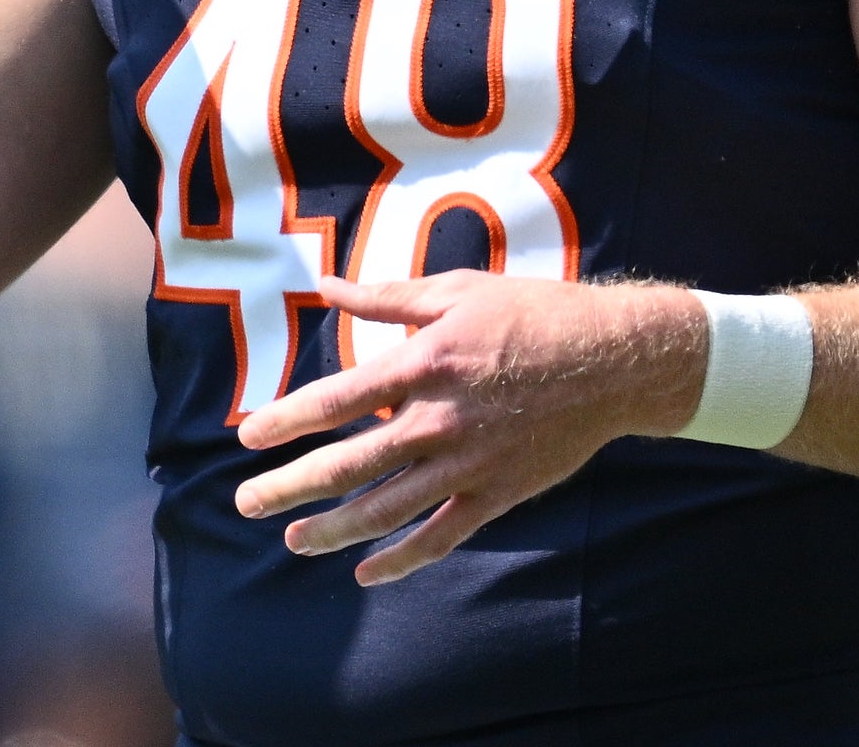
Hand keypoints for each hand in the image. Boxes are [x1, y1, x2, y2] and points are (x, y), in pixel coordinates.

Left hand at [233, 273, 703, 586]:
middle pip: (349, 464)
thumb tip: (328, 286)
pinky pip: (442, 536)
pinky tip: (365, 572)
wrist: (614, 360)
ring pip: (387, 510)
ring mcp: (469, 464)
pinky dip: (402, 559)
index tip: (246, 438)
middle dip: (290, 486)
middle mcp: (439, 421)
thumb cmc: (532, 313)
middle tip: (244, 503)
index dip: (286, 421)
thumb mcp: (457, 290)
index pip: (337, 401)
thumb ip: (387, 297)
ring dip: (333, 530)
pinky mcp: (498, 493)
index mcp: (424, 364)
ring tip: (292, 539)